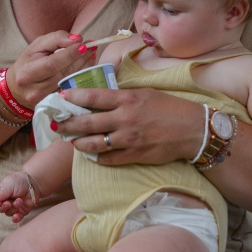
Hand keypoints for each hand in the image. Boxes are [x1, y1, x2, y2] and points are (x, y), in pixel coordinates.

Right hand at [0, 171, 39, 222]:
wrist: (33, 183)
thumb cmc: (19, 181)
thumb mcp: (8, 185)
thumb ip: (1, 193)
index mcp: (0, 194)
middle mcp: (5, 201)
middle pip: (0, 209)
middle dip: (4, 207)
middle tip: (9, 203)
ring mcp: (13, 207)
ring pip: (8, 213)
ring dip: (13, 208)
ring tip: (20, 200)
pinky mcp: (21, 211)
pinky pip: (17, 218)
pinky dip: (16, 219)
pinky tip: (16, 216)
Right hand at [5, 31, 97, 108]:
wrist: (17, 88)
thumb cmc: (28, 63)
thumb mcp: (37, 46)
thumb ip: (56, 39)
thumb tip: (76, 39)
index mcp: (27, 73)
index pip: (52, 64)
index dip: (70, 54)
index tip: (83, 44)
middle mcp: (35, 90)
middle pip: (64, 74)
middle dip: (81, 59)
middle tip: (92, 47)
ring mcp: (46, 101)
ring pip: (71, 83)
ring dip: (85, 68)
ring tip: (91, 54)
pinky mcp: (54, 106)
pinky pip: (73, 91)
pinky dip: (82, 78)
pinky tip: (88, 67)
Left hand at [58, 87, 203, 165]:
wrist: (192, 129)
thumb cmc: (170, 108)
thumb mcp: (145, 93)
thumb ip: (123, 95)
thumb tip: (102, 96)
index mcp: (128, 99)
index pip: (94, 96)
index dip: (74, 97)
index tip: (62, 97)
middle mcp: (125, 119)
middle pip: (88, 122)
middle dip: (69, 124)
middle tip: (59, 125)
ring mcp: (129, 139)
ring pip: (94, 144)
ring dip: (79, 143)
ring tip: (72, 141)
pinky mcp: (134, 155)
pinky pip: (108, 159)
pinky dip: (97, 157)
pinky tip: (92, 154)